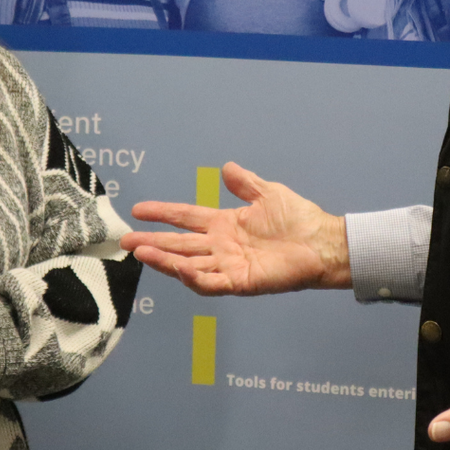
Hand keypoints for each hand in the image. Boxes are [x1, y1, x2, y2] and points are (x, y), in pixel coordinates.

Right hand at [120, 161, 349, 295]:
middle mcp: (221, 246)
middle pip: (179, 243)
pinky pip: (211, 282)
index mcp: (225, 224)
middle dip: (152, 241)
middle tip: (125, 240)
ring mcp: (228, 265)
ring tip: (142, 252)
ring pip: (188, 264)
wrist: (323, 241)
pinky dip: (192, 277)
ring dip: (164, 259)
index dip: (163, 213)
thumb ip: (245, 183)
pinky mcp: (240, 282)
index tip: (138, 209)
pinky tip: (177, 268)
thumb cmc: (299, 218)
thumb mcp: (268, 192)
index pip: (186, 217)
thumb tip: (226, 167)